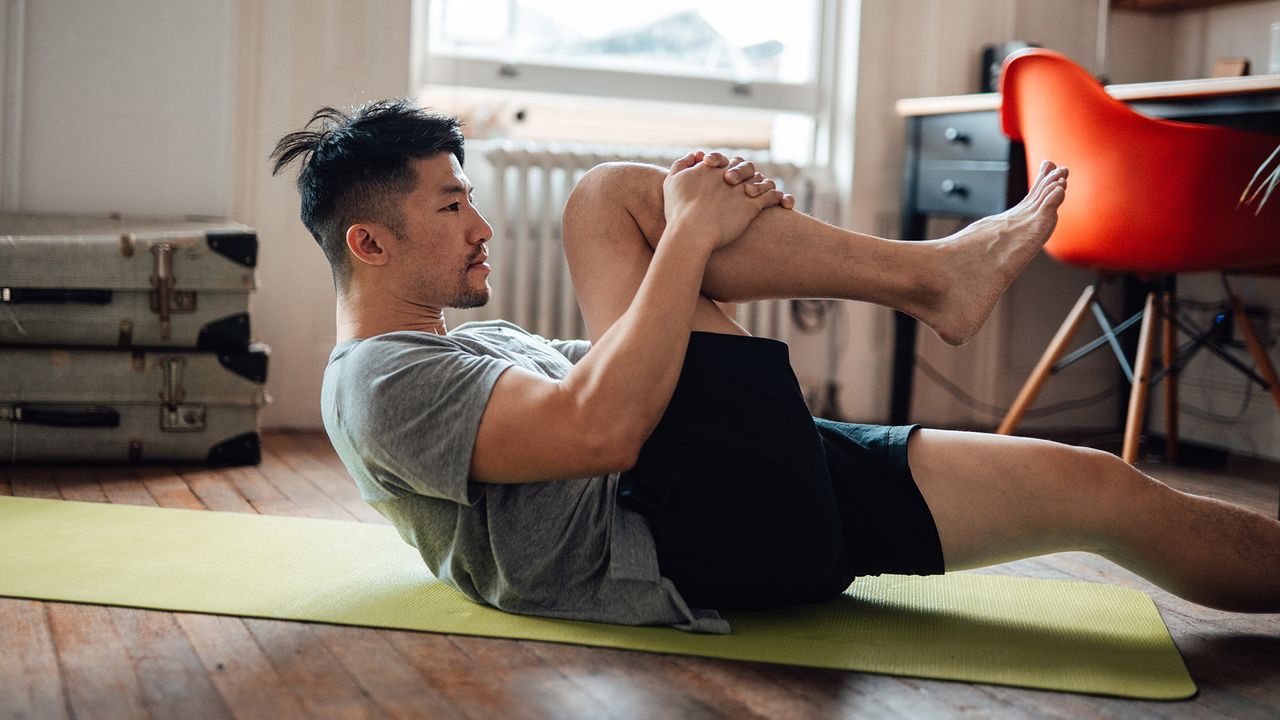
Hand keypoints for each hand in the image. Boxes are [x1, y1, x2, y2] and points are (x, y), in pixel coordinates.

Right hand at [662, 151, 788, 248]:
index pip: (725, 161)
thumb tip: (696, 155)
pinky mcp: (753, 205)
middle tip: (744, 185)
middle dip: (746, 173)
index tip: (726, 178)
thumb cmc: (678, 210)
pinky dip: (778, 197)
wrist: (691, 231)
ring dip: (764, 184)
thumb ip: (682, 164)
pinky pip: (771, 196)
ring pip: (761, 180)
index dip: (727, 167)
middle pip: (745, 167)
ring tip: (766, 192)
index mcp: (712, 168)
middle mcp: (729, 175)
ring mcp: (742, 189)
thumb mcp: (672, 181)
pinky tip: (782, 203)